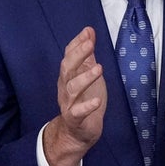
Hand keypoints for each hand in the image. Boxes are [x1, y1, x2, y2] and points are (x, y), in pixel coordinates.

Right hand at [43, 27, 105, 165]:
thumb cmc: (84, 100)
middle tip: (90, 45)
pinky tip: (97, 101)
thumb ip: (87, 56)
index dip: (77, 44)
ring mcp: (68, 104)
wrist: (77, 133)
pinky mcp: (75, 120)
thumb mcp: (87, 75)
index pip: (69, 56)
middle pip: (67, 69)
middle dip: (77, 55)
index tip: (88, 32)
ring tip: (99, 68)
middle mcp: (65, 88)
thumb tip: (89, 32)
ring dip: (84, 78)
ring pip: (72, 89)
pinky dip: (87, 107)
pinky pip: (78, 112)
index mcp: (68, 76)